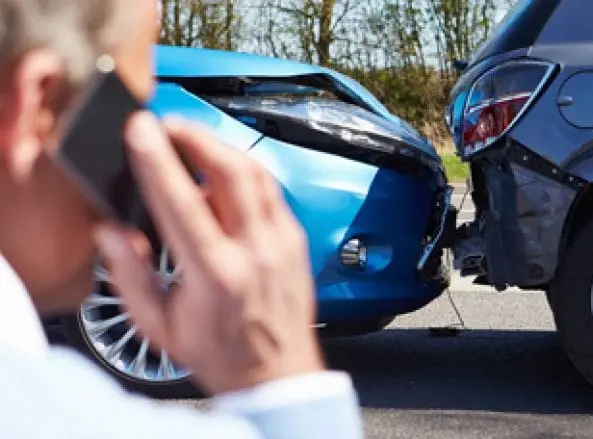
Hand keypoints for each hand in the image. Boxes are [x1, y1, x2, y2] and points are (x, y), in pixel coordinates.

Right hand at [92, 111, 323, 394]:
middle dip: (195, 135)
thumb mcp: (160, 326)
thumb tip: (110, 232)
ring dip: (221, 147)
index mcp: (216, 274)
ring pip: (257, 172)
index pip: (183, 201)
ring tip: (192, 140)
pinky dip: (245, 171)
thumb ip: (130, 275)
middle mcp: (256, 251)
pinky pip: (271, 190)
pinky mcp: (296, 239)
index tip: (140, 130)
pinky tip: (224, 172)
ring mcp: (282, 242)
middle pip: (231, 170)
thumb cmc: (221, 353)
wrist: (277, 374)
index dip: (158, 159)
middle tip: (168, 125)